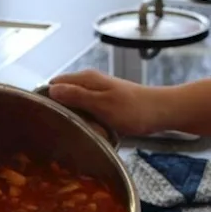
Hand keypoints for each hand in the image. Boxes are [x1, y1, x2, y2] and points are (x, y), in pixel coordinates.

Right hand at [47, 69, 162, 135]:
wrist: (163, 112)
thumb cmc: (135, 109)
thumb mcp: (102, 104)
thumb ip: (77, 97)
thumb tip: (51, 89)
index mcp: (86, 79)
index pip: (54, 84)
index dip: (47, 99)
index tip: (48, 117)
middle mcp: (89, 83)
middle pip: (64, 98)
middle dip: (66, 115)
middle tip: (76, 128)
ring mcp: (98, 94)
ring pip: (77, 110)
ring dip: (81, 123)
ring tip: (94, 131)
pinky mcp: (106, 105)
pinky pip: (90, 116)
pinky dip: (93, 125)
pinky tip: (102, 133)